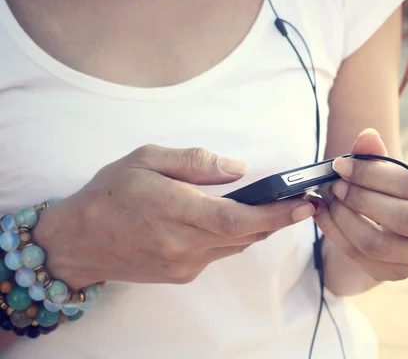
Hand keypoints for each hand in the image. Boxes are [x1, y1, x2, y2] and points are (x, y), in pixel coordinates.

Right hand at [34, 145, 314, 288]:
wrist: (78, 240)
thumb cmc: (110, 192)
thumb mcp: (146, 159)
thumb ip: (195, 162)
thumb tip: (238, 169)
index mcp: (175, 211)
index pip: (237, 218)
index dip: (275, 213)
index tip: (304, 203)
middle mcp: (183, 244)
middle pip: (246, 235)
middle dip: (279, 219)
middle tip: (304, 202)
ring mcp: (184, 263)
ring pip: (236, 246)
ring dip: (260, 228)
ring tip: (277, 208)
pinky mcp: (182, 273)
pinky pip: (219, 254)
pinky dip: (234, 236)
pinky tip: (236, 220)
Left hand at [312, 129, 407, 281]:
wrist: (394, 214)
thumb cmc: (392, 184)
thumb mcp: (387, 165)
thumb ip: (375, 152)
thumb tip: (366, 136)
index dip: (372, 174)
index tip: (340, 165)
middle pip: (404, 218)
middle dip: (362, 199)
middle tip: (335, 185)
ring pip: (380, 245)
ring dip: (346, 221)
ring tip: (329, 201)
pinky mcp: (399, 272)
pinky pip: (363, 259)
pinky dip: (337, 236)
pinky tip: (324, 216)